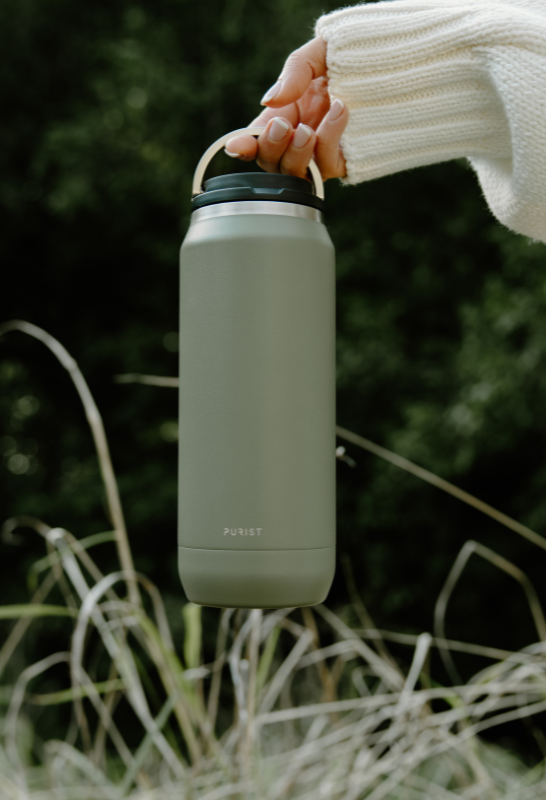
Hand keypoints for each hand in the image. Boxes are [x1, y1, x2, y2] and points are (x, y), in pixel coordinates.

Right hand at [225, 37, 347, 180]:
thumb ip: (292, 74)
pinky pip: (326, 165)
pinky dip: (328, 142)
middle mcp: (296, 141)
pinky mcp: (340, 162)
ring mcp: (317, 154)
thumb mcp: (314, 56)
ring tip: (307, 129)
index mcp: (282, 117)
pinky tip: (339, 111)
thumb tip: (269, 101)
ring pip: (296, 174)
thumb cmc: (345, 60)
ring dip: (297, 154)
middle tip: (283, 125)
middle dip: (272, 148)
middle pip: (272, 163)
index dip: (244, 147)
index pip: (256, 140)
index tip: (237, 146)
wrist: (386, 66)